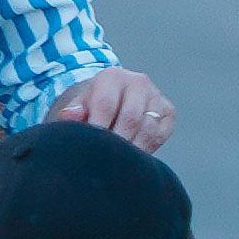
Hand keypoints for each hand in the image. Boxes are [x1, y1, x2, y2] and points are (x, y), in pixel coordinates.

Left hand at [48, 68, 176, 148]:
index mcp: (112, 76)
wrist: (115, 98)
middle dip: (117, 141)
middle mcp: (138, 82)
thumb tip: (70, 117)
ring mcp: (155, 97)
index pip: (105, 104)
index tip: (92, 146)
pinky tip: (133, 157)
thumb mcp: (80, 104)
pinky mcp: (168, 112)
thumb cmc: (94, 105)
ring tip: (119, 161)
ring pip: (148, 129)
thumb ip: (73, 111)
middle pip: (130, 118)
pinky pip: (160, 135)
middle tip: (107, 160)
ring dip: (133, 149)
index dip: (98, 127)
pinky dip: (147, 148)